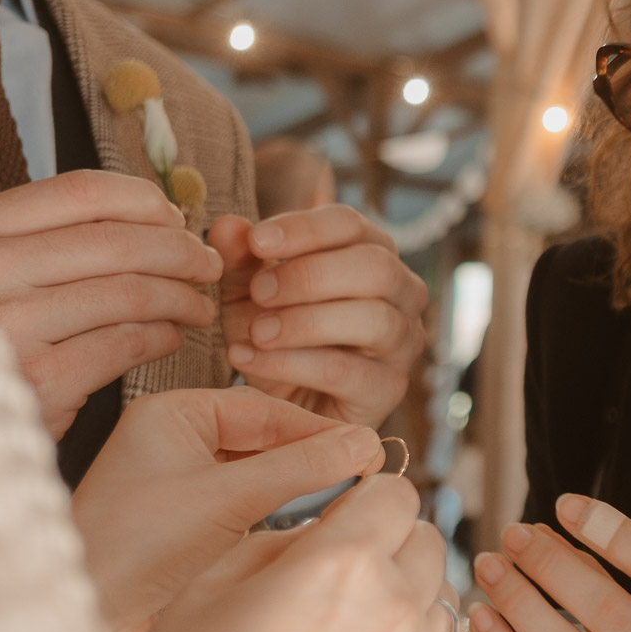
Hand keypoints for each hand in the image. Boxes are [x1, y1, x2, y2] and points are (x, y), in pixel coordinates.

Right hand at [0, 170, 221, 437]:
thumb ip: (44, 242)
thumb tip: (154, 215)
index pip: (79, 193)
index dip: (144, 202)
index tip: (177, 220)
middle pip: (116, 241)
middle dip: (180, 251)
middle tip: (208, 266)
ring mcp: (6, 328)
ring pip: (131, 291)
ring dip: (181, 296)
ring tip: (199, 306)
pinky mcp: (38, 381)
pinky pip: (128, 343)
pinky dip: (164, 336)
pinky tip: (172, 337)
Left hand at [71, 386, 387, 631]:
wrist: (83, 615)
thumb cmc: (132, 548)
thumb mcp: (227, 499)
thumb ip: (300, 468)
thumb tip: (363, 443)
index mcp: (170, 413)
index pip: (264, 408)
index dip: (318, 429)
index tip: (367, 447)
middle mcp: (171, 439)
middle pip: (262, 436)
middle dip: (309, 455)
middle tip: (364, 471)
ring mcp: (176, 480)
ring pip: (255, 469)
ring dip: (293, 482)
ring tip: (342, 495)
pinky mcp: (182, 519)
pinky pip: (242, 499)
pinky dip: (272, 506)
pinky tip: (300, 520)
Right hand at [126, 474, 453, 631]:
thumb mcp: (217, 580)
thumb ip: (286, 538)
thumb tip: (324, 528)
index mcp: (343, 561)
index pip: (398, 493)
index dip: (368, 497)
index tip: (347, 513)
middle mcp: (392, 607)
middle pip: (428, 539)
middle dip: (391, 539)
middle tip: (343, 564)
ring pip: (438, 596)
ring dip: (406, 592)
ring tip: (348, 617)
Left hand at [213, 206, 427, 427]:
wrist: (287, 407)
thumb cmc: (277, 337)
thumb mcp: (249, 295)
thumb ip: (240, 260)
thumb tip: (227, 227)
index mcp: (373, 253)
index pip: (351, 224)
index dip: (304, 229)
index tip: (258, 241)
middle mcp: (402, 292)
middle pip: (375, 266)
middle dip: (309, 276)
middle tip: (259, 292)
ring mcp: (403, 341)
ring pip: (372, 318)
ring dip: (305, 322)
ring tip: (257, 332)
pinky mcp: (389, 388)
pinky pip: (345, 370)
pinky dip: (291, 363)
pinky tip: (249, 360)